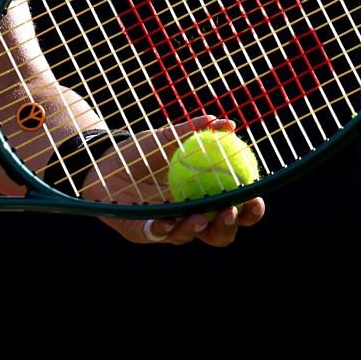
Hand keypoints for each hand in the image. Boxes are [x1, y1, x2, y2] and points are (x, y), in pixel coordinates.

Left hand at [79, 116, 268, 247]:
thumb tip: (228, 123)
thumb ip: (195, 132)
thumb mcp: (169, 138)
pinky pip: (157, 233)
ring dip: (197, 229)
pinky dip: (164, 228)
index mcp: (203, 198)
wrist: (103, 158)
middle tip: (229, 210)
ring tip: (198, 218)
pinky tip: (168, 219)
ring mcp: (167, 226)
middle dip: (229, 226)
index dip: (249, 210)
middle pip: (219, 233)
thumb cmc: (143, 150)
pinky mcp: (143, 232)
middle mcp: (189, 216)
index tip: (256, 198)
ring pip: (189, 236)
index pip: (234, 210)